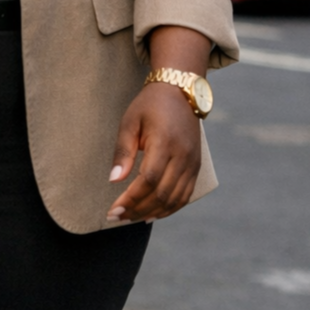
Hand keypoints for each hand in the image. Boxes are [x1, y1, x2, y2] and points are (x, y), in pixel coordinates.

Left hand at [106, 83, 201, 222]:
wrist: (181, 91)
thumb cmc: (150, 105)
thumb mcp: (130, 122)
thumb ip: (123, 152)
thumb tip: (114, 181)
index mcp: (165, 142)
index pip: (148, 180)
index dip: (131, 198)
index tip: (113, 210)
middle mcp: (183, 155)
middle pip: (161, 193)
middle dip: (138, 210)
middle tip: (117, 217)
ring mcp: (192, 162)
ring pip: (174, 199)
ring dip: (152, 213)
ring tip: (131, 218)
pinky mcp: (196, 166)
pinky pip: (185, 195)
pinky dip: (169, 209)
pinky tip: (153, 214)